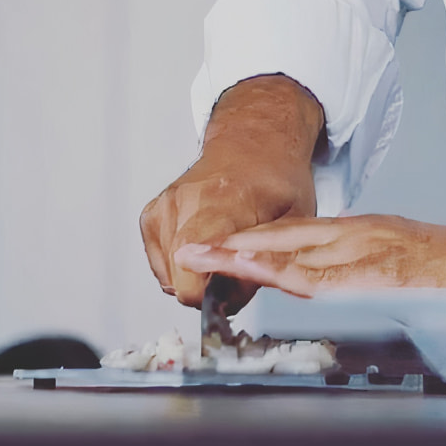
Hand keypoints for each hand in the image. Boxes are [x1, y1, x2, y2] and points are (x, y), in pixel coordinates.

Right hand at [139, 75, 323, 309]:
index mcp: (224, 200)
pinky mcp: (152, 213)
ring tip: (220, 255)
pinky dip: (178, 266)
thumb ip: (265, 261)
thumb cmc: (276, 180)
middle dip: (205, 289)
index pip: (193, 261)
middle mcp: (187, 200)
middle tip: (231, 273)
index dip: (209, 291)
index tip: (229, 291)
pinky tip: (203, 248)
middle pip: (180, 276)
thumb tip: (231, 301)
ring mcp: (166, 206)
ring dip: (192, 278)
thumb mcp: (292, 221)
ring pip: (167, 274)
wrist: (253, 144)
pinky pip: (159, 261)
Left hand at [173, 214, 445, 296]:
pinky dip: (287, 273)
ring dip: (247, 256)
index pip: (299, 233)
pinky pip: (325, 277)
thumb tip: (338, 285)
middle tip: (193, 249)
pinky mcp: (379, 276)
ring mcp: (368, 254)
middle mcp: (361, 236)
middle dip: (236, 244)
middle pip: (286, 238)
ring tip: (206, 258)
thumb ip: (368, 268)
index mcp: (366, 232)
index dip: (256, 240)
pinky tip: (260, 276)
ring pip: (296, 253)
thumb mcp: (404, 257)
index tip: (220, 246)